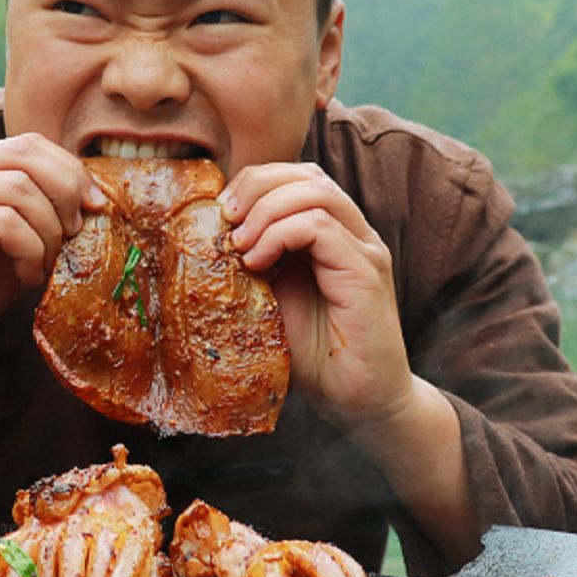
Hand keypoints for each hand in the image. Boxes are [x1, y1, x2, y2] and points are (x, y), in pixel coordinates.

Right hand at [0, 134, 105, 366]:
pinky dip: (30, 251)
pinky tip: (26, 276)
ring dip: (49, 232)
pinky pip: (4, 224)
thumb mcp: (1, 251)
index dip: (70, 170)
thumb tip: (89, 206)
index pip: (26, 144)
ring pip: (20, 190)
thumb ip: (32, 222)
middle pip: (26, 156)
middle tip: (76, 235)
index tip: (93, 207)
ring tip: (43, 265)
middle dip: (68, 194)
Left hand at [221, 162, 416, 436]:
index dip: (255, 182)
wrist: (358, 402)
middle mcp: (354, 234)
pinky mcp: (366, 274)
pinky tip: (258, 262)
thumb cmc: (315, 356)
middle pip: (306, 174)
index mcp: (333, 234)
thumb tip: (210, 233)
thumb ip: (255, 261)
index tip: (220, 213)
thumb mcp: (272, 297)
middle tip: (224, 218)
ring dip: (265, 210)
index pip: (297, 176)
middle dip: (256, 185)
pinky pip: (320, 228)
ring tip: (239, 245)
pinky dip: (280, 235)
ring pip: (315, 191)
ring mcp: (365, 251)